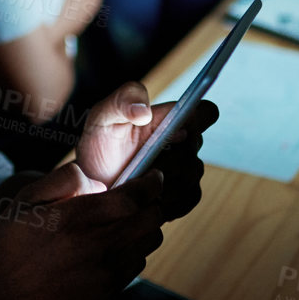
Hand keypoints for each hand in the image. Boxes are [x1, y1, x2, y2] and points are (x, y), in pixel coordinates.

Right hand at [0, 160, 166, 299]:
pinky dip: (133, 252)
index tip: (153, 176)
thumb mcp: (24, 201)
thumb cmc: (7, 245)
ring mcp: (104, 274)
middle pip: (152, 220)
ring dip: (144, 228)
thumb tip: (97, 182)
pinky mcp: (105, 293)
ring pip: (149, 244)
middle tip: (141, 198)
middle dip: (153, 204)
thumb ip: (62, 181)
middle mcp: (97, 247)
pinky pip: (136, 267)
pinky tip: (112, 247)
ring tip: (125, 223)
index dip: (152, 183)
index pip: (136, 197)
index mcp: (78, 219)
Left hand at [76, 82, 215, 220]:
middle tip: (143, 162)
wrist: (92, 182)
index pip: (205, 112)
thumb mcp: (103, 115)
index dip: (197, 119)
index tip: (175, 130)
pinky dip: (169, 200)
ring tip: (138, 181)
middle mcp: (184, 143)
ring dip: (166, 181)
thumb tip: (145, 111)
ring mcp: (185, 170)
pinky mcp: (182, 196)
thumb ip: (122, 99)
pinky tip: (147, 198)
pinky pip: (189, 199)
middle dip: (170, 156)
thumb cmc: (100, 143)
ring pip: (193, 175)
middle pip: (196, 148)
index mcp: (172, 118)